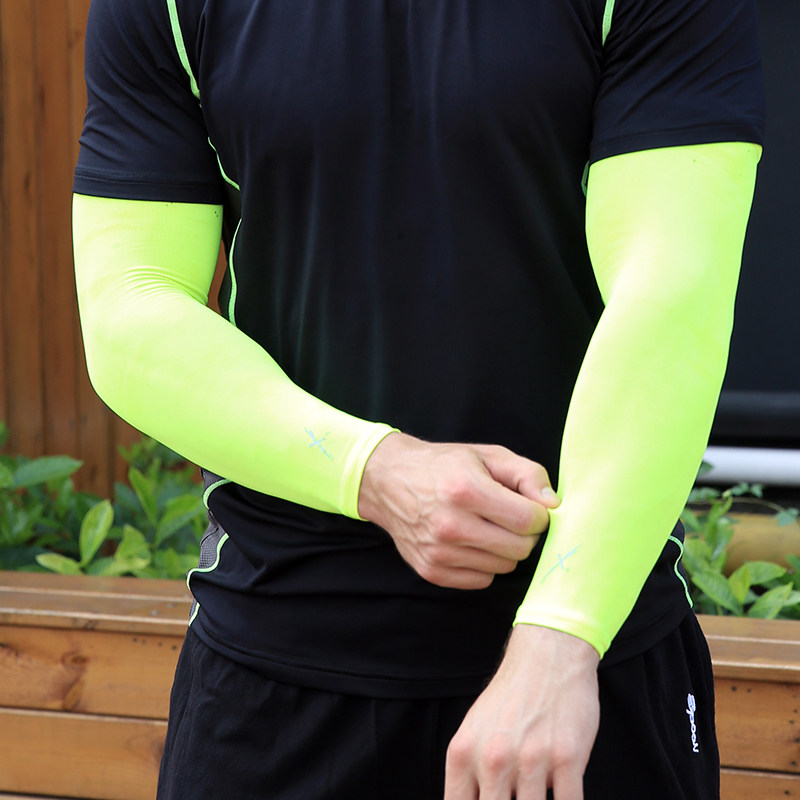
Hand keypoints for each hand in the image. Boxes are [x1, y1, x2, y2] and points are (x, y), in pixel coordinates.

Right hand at [357, 432, 558, 589]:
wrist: (388, 481)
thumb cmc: (444, 466)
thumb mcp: (488, 456)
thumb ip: (528, 474)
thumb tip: (553, 505)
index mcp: (466, 490)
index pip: (529, 521)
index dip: (537, 513)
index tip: (527, 505)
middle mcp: (450, 525)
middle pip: (520, 548)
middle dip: (524, 533)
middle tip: (509, 516)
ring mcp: (439, 552)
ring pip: (503, 566)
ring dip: (503, 548)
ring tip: (486, 526)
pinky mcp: (431, 571)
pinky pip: (482, 580)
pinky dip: (484, 563)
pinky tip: (471, 541)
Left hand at [444, 625, 599, 799]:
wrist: (548, 656)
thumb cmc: (511, 698)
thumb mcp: (474, 732)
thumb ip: (468, 776)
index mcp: (463, 754)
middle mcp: (492, 759)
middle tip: (517, 795)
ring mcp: (530, 759)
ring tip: (539, 791)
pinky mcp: (566, 758)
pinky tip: (565, 795)